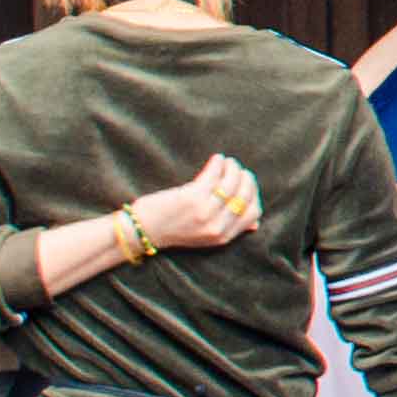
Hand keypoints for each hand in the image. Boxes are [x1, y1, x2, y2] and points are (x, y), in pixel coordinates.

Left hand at [135, 154, 263, 252]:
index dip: (254, 195)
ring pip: (232, 183)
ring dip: (233, 167)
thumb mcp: (206, 237)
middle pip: (245, 196)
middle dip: (245, 178)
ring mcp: (205, 213)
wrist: (142, 231)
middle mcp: (217, 227)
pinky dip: (218, 163)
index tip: (246, 183)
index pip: (253, 213)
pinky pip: (214, 175)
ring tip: (227, 162)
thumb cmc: (173, 229)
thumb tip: (255, 223)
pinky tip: (216, 159)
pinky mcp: (192, 198)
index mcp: (222, 237)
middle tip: (237, 169)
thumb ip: (229, 229)